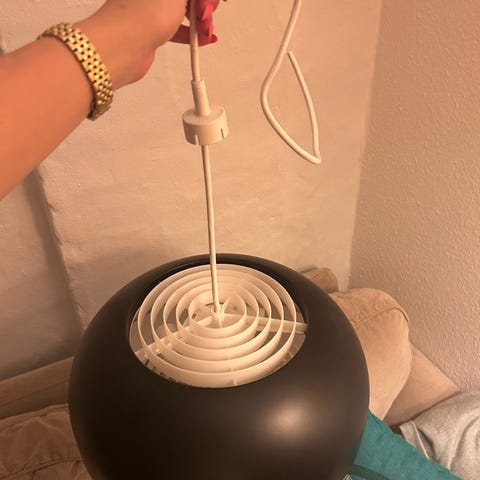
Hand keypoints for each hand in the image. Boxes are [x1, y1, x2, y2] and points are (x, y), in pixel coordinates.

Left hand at [81, 0, 225, 87]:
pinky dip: (192, 32)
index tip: (222, 1)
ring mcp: (152, 5)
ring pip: (185, 9)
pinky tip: (204, 39)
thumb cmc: (145, 13)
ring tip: (205, 32)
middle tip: (205, 15)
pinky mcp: (152, 25)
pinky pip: (178, 26)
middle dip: (206, 4)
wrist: (123, 46)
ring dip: (202, 20)